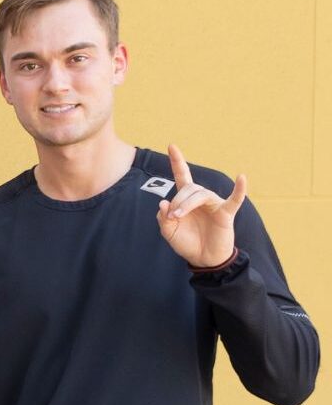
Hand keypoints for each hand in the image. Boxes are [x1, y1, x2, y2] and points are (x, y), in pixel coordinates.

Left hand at [156, 143, 245, 268]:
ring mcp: (215, 204)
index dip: (177, 161)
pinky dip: (240, 189)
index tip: (172, 145)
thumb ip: (163, 218)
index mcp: (186, 199)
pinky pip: (235, 199)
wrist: (203, 259)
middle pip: (188, 188)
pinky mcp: (226, 213)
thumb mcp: (169, 232)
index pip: (182, 176)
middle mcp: (201, 198)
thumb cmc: (187, 242)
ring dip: (186, 204)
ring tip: (178, 217)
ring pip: (200, 195)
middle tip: (172, 217)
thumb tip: (163, 203)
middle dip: (176, 201)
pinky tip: (242, 177)